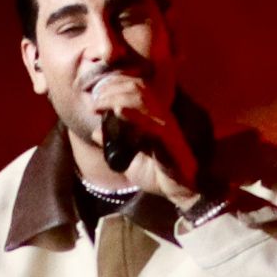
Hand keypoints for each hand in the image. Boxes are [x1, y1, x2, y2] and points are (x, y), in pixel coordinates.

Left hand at [89, 73, 196, 203]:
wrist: (182, 191)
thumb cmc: (158, 174)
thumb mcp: (128, 158)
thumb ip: (114, 144)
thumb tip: (95, 133)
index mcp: (153, 117)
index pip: (135, 89)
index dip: (114, 85)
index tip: (95, 95)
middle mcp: (160, 117)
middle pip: (136, 88)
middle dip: (112, 88)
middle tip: (95, 99)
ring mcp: (165, 126)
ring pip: (141, 100)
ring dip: (116, 98)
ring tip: (99, 104)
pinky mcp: (169, 140)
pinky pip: (151, 124)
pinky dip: (134, 115)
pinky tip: (119, 111)